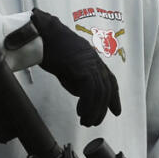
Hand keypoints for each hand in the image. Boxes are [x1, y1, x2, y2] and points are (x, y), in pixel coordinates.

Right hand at [31, 8, 121, 126]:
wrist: (42, 35)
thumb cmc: (49, 48)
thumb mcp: (66, 67)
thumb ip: (76, 79)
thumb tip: (81, 93)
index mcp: (93, 60)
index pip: (110, 81)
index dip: (114, 97)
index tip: (116, 111)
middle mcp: (95, 61)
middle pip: (106, 89)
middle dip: (102, 109)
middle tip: (94, 122)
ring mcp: (90, 63)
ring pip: (100, 92)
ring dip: (94, 110)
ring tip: (86, 122)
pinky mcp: (82, 67)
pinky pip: (90, 90)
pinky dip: (87, 104)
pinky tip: (81, 112)